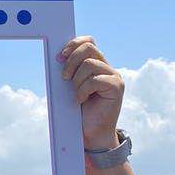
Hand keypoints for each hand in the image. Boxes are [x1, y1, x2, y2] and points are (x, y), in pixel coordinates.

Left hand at [58, 36, 124, 150]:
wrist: (91, 133)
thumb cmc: (79, 111)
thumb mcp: (70, 87)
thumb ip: (69, 71)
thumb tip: (58, 56)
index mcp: (96, 64)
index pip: (88, 42)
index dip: (73, 44)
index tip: (59, 58)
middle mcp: (107, 67)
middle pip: (88, 48)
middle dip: (71, 61)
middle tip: (64, 78)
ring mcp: (114, 76)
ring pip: (89, 64)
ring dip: (77, 81)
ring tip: (77, 95)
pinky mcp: (117, 87)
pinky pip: (94, 80)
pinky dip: (82, 91)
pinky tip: (81, 101)